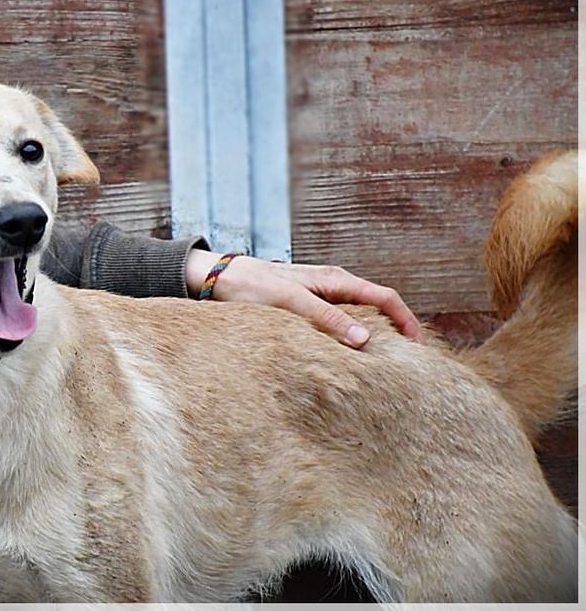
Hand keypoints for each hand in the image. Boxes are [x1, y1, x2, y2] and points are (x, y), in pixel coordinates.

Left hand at [185, 249, 422, 348]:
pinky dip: (352, 335)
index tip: (419, 347)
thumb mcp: (291, 302)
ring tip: (384, 362)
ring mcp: (322, 294)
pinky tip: (350, 354)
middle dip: (397, 329)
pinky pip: (340, 320)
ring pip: (360, 314)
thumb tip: (365, 339)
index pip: (385, 297)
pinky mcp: (308, 305)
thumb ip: (326, 319)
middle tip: (408, 361)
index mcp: (335, 279)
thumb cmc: (253, 286)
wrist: (221, 278)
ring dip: (375, 333)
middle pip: (378, 305)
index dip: (407, 320)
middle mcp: (333, 284)